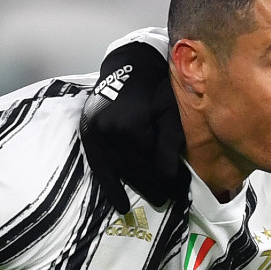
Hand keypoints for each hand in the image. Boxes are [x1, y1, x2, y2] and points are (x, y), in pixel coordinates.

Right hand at [79, 39, 185, 209]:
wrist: (130, 65)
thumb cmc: (156, 85)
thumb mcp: (170, 111)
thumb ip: (169, 144)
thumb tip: (168, 176)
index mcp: (129, 125)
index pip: (150, 159)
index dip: (168, 175)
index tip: (182, 188)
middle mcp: (107, 132)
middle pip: (135, 167)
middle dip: (155, 185)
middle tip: (173, 199)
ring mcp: (95, 133)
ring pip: (119, 169)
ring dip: (138, 187)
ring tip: (158, 200)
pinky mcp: (88, 134)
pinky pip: (99, 165)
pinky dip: (110, 185)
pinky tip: (121, 204)